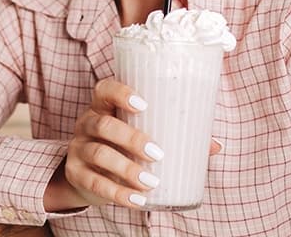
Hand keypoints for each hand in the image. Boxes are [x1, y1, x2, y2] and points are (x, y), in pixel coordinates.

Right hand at [60, 78, 163, 208]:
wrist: (86, 176)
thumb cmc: (121, 147)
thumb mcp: (138, 134)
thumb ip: (172, 136)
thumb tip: (215, 146)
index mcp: (103, 107)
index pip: (104, 90)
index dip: (121, 93)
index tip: (144, 105)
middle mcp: (86, 124)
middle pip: (104, 125)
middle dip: (132, 139)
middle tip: (157, 153)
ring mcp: (78, 149)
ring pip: (99, 154)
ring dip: (127, 169)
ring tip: (151, 182)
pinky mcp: (75, 174)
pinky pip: (95, 183)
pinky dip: (118, 193)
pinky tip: (137, 199)